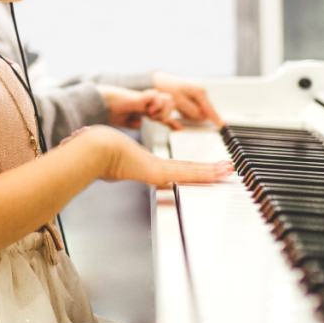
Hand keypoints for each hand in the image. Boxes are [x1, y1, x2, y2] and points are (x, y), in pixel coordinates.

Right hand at [78, 126, 232, 185]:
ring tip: (228, 169)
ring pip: (193, 170)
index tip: (204, 169)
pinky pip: (188, 174)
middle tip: (225, 166)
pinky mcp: (160, 171)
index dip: (192, 169)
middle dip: (209, 168)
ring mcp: (159, 167)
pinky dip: (205, 174)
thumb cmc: (96, 155)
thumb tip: (103, 170)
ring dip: (212, 170)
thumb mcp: (108, 168)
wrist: (95, 148)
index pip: (176, 169)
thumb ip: (111, 169)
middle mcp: (157, 165)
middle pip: (189, 168)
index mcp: (147, 165)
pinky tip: (218, 173)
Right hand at [97, 85, 181, 129]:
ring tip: (151, 116)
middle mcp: (148, 103)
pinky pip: (156, 96)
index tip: (179, 129)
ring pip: (168, 99)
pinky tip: (148, 111)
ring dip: (163, 110)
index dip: (172, 122)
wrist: (99, 105)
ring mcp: (146, 99)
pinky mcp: (139, 96)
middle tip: (155, 120)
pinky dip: (156, 105)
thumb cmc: (111, 112)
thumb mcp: (126, 121)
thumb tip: (141, 123)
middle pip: (171, 104)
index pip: (164, 114)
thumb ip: (135, 123)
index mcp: (146, 109)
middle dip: (168, 115)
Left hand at [152, 72, 223, 126]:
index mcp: (200, 92)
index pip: (210, 109)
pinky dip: (186, 111)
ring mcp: (196, 96)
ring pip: (197, 112)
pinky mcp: (191, 98)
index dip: (216, 118)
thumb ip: (192, 110)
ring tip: (178, 107)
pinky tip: (179, 107)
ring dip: (189, 114)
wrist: (157, 81)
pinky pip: (192, 109)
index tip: (223, 125)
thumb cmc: (167, 88)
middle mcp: (200, 93)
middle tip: (181, 111)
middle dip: (194, 116)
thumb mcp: (179, 101)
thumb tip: (201, 117)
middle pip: (203, 112)